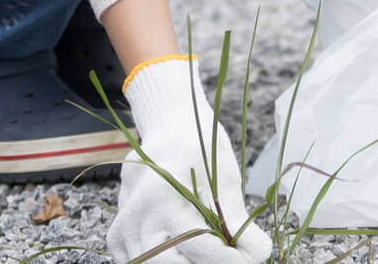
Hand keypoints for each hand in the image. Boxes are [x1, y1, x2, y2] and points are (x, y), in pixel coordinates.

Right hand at [108, 55, 271, 263]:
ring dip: (185, 261)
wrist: (167, 127)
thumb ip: (236, 222)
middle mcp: (136, 216)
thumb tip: (259, 254)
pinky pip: (138, 261)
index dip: (232, 260)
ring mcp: (123, 227)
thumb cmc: (198, 146)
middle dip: (206, 262)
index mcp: (161, 198)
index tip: (254, 256)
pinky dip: (161, 260)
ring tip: (209, 248)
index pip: (200, 250)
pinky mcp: (118, 235)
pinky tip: (183, 248)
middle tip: (232, 253)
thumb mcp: (223, 178)